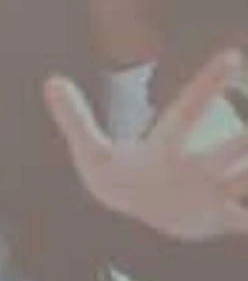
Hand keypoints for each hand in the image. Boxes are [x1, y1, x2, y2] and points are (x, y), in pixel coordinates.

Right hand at [44, 48, 247, 240]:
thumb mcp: (89, 152)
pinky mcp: (228, 216)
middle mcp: (193, 175)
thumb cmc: (117, 177)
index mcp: (163, 153)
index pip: (187, 111)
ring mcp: (214, 198)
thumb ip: (74, 115)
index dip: (207, 83)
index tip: (233, 55)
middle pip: (235, 150)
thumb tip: (50, 79)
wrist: (134, 225)